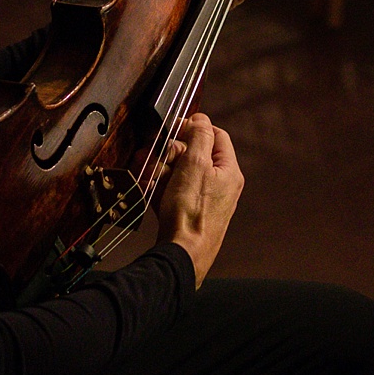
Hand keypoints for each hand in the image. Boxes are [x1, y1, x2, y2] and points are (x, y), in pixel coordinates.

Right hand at [155, 110, 242, 284]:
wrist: (183, 256)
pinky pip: (174, 193)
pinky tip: (147, 188)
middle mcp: (220, 186)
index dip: (194, 127)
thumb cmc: (191, 213)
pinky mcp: (190, 215)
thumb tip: (201, 118)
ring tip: (144, 170)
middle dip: (170, 151)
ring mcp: (205, 202)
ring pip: (181, 174)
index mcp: (228, 171)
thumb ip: (200, 135)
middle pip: (194, 155)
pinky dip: (160, 188)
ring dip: (160, 169)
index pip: (216, 135)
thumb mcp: (195, 164)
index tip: (174, 127)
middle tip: (152, 151)